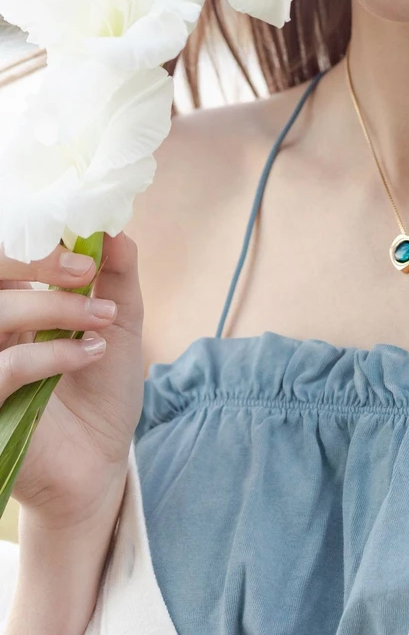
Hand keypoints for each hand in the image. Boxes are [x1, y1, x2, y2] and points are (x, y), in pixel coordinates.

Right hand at [1, 232, 144, 528]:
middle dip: (35, 262)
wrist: (102, 460)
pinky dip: (52, 353)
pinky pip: (5, 368)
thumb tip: (116, 226)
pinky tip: (90, 354)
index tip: (88, 247)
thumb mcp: (120, 322)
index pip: (6, 257)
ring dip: (56, 308)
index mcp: (13, 304)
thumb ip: (117, 273)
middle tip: (84, 270)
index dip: (38, 244)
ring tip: (102, 319)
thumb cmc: (102, 390)